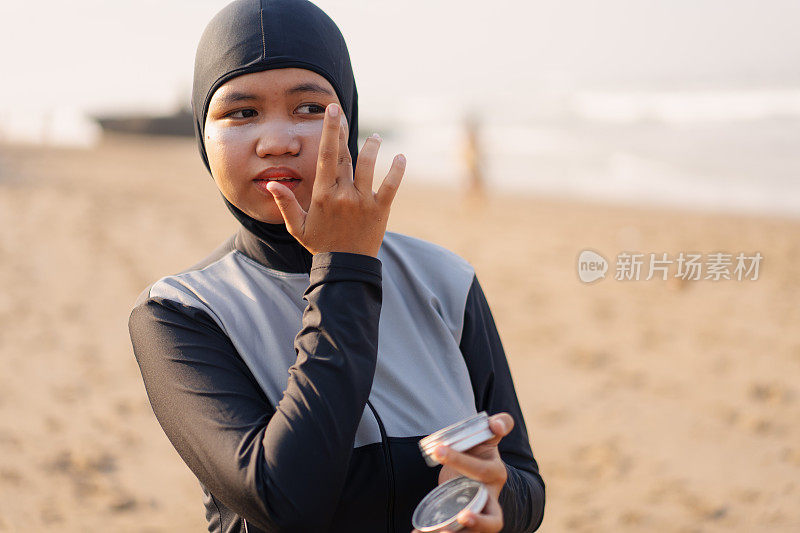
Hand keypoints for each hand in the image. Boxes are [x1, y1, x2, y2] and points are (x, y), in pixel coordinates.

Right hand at [266, 102, 405, 256]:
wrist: (345, 268)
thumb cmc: (320, 246)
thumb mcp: (297, 227)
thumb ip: (285, 204)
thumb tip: (271, 184)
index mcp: (322, 194)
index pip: (326, 155)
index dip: (329, 131)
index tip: (331, 111)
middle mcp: (342, 194)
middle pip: (345, 156)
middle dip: (343, 132)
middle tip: (342, 113)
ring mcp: (362, 201)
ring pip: (368, 166)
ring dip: (372, 147)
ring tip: (376, 137)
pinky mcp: (380, 210)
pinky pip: (391, 186)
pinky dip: (396, 170)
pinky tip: (400, 157)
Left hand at [412, 413, 513, 532]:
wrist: (475, 468)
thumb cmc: (481, 452)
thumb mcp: (490, 438)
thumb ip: (499, 425)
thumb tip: (495, 424)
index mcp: (495, 474)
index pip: (482, 470)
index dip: (462, 462)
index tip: (438, 450)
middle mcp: (489, 498)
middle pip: (493, 521)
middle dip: (479, 522)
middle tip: (462, 517)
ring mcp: (476, 512)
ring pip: (473, 532)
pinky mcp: (460, 520)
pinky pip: (453, 532)